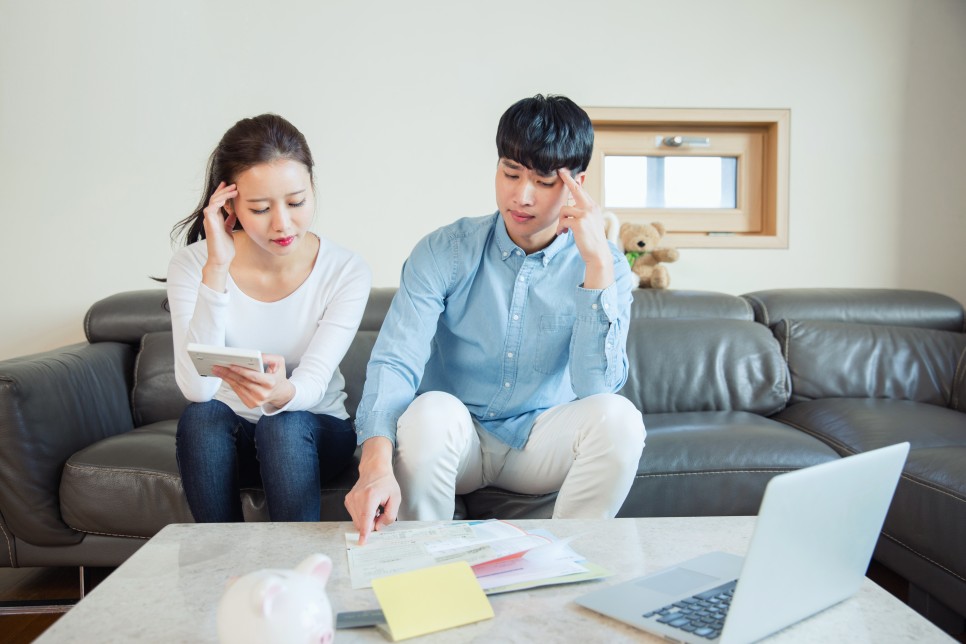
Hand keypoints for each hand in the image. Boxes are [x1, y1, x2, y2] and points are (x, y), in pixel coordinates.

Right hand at [201, 181, 238, 268]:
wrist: (221, 260)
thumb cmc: (225, 248)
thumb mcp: (229, 231)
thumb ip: (229, 221)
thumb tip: (234, 213)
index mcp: (216, 219)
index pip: (218, 201)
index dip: (223, 193)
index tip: (231, 185)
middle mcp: (211, 218)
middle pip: (215, 199)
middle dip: (224, 190)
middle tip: (234, 185)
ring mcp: (209, 221)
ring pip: (213, 202)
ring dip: (223, 195)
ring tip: (234, 190)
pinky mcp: (210, 225)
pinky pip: (210, 210)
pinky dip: (217, 203)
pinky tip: (225, 200)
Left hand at [211, 353, 293, 408]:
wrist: (280, 393)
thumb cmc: (278, 377)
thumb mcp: (279, 363)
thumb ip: (269, 357)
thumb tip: (256, 355)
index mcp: (271, 383)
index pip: (254, 376)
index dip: (242, 371)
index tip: (231, 365)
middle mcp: (263, 394)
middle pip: (242, 382)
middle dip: (228, 373)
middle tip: (218, 366)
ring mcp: (256, 401)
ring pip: (238, 387)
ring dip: (226, 378)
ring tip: (218, 370)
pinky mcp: (251, 404)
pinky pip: (238, 392)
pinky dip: (231, 384)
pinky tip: (225, 377)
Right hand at [345, 437, 399, 544]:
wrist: (374, 469)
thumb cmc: (386, 482)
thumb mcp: (396, 498)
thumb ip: (389, 515)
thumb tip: (378, 527)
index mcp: (371, 496)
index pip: (366, 517)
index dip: (365, 531)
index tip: (362, 541)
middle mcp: (358, 497)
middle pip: (361, 522)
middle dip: (371, 524)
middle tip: (380, 513)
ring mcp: (351, 499)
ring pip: (357, 521)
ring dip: (367, 520)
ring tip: (375, 507)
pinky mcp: (348, 500)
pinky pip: (355, 516)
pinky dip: (362, 516)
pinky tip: (369, 507)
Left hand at [557, 169, 613, 289]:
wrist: (598, 254)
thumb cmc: (591, 240)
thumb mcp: (590, 223)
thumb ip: (582, 213)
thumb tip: (570, 207)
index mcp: (593, 206)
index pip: (581, 190)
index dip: (573, 181)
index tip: (566, 172)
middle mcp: (591, 207)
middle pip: (575, 189)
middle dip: (567, 179)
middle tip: (560, 171)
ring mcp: (585, 214)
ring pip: (563, 210)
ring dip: (560, 221)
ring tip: (563, 230)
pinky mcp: (579, 223)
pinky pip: (563, 221)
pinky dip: (560, 228)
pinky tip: (563, 234)